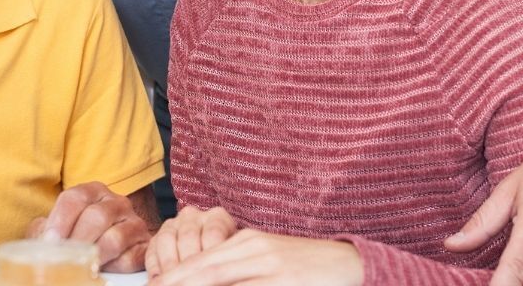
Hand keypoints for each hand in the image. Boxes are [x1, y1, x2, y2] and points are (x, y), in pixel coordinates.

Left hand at [27, 182, 155, 271]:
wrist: (114, 247)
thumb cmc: (79, 236)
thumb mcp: (59, 228)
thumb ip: (45, 231)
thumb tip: (35, 244)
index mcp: (93, 192)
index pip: (75, 198)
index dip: (60, 219)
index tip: (50, 241)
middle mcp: (117, 202)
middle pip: (96, 217)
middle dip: (77, 240)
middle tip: (65, 257)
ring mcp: (134, 222)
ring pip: (115, 238)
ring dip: (95, 256)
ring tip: (83, 267)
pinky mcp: (145, 245)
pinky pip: (131, 257)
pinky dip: (115, 266)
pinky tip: (103, 270)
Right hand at [145, 206, 236, 276]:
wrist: (209, 256)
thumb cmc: (225, 258)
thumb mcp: (230, 254)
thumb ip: (224, 256)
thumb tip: (218, 272)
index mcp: (217, 217)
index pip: (213, 232)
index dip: (211, 254)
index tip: (212, 270)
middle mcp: (193, 216)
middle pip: (188, 236)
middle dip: (188, 261)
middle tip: (193, 278)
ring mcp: (173, 225)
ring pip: (167, 240)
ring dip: (169, 264)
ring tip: (175, 280)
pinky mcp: (156, 238)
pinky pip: (152, 250)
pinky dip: (154, 267)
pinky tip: (159, 279)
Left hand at [146, 229, 361, 285]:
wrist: (349, 263)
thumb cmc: (303, 266)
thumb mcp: (265, 260)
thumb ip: (235, 270)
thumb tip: (201, 276)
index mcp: (244, 241)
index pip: (200, 262)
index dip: (173, 278)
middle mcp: (252, 249)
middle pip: (204, 272)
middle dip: (177, 284)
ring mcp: (269, 266)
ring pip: (221, 280)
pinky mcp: (284, 281)